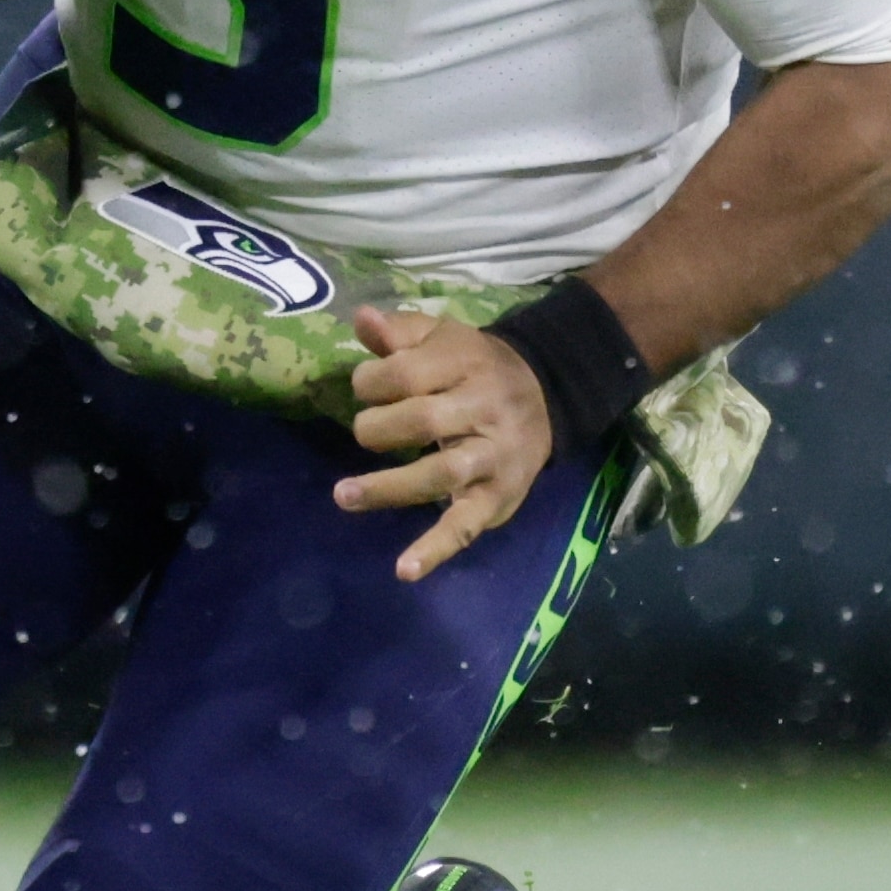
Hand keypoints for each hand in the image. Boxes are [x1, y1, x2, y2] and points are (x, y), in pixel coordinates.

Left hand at [334, 303, 553, 583]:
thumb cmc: (475, 366)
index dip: (371, 383)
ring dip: (388, 488)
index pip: (405, 374)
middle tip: (364, 433)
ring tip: (343, 495)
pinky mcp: (498, 498)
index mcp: (466, 364)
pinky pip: (465, 526)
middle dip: (378, 428)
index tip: (364, 389)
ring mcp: (493, 458)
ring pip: (440, 474)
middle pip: (422, 420)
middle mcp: (483, 409)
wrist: (547, 392)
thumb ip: (399, 332)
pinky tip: (405, 570)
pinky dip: (435, 550)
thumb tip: (361, 320)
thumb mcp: (442, 337)